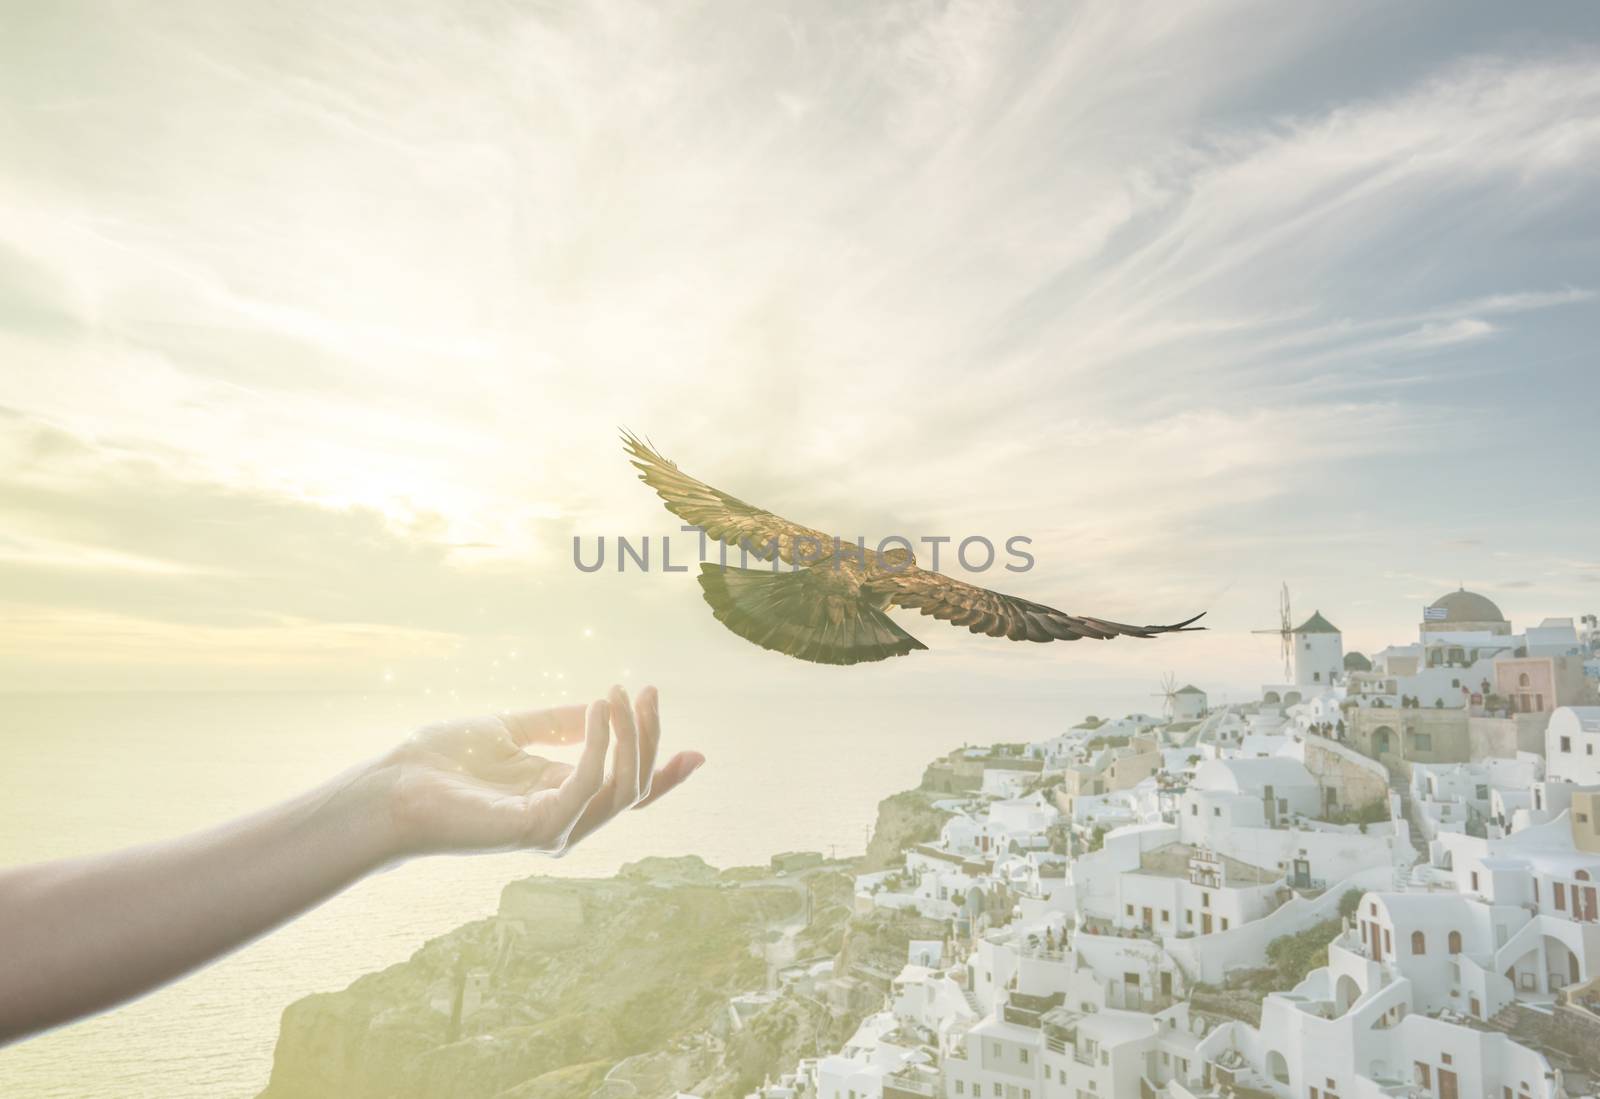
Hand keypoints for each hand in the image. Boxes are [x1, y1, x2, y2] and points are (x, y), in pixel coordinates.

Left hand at [374, 685, 702, 857]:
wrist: (392, 786)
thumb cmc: (440, 762)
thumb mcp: (511, 730)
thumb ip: (555, 723)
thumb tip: (599, 705)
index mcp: (561, 800)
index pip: (628, 794)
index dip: (665, 775)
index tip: (698, 753)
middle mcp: (565, 822)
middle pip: (635, 787)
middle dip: (650, 738)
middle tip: (648, 692)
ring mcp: (554, 831)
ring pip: (623, 789)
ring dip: (630, 736)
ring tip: (618, 693)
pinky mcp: (538, 829)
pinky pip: (589, 783)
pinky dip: (599, 743)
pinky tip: (595, 706)